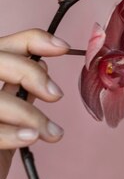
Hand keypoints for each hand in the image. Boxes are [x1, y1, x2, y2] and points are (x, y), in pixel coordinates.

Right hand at [0, 29, 68, 178]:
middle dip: (30, 73)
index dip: (31, 40)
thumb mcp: (7, 117)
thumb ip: (17, 89)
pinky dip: (11, 133)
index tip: (62, 47)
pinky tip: (29, 139)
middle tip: (55, 94)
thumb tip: (41, 65)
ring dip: (30, 115)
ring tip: (51, 133)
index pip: (1, 46)